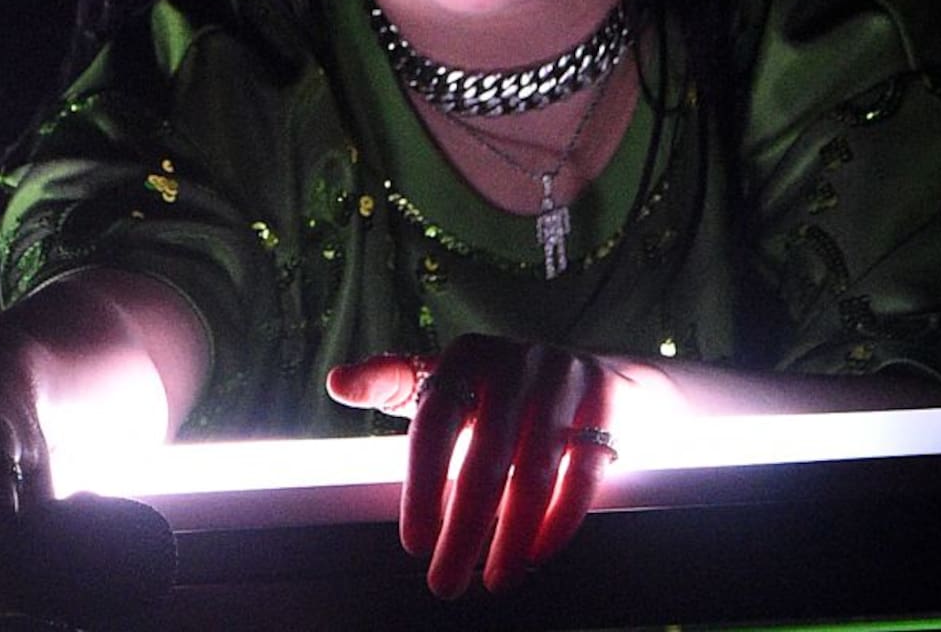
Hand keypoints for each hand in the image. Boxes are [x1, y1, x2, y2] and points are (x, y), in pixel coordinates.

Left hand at [327, 333, 625, 597]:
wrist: (598, 375)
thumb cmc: (501, 389)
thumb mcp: (446, 377)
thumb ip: (388, 381)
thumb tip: (335, 382)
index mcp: (465, 357)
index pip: (434, 424)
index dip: (422, 486)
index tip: (413, 544)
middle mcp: (513, 361)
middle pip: (483, 456)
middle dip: (463, 529)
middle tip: (445, 583)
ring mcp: (562, 377)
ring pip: (532, 469)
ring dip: (511, 534)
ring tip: (494, 580)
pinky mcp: (605, 400)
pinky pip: (582, 469)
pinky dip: (560, 518)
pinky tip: (538, 553)